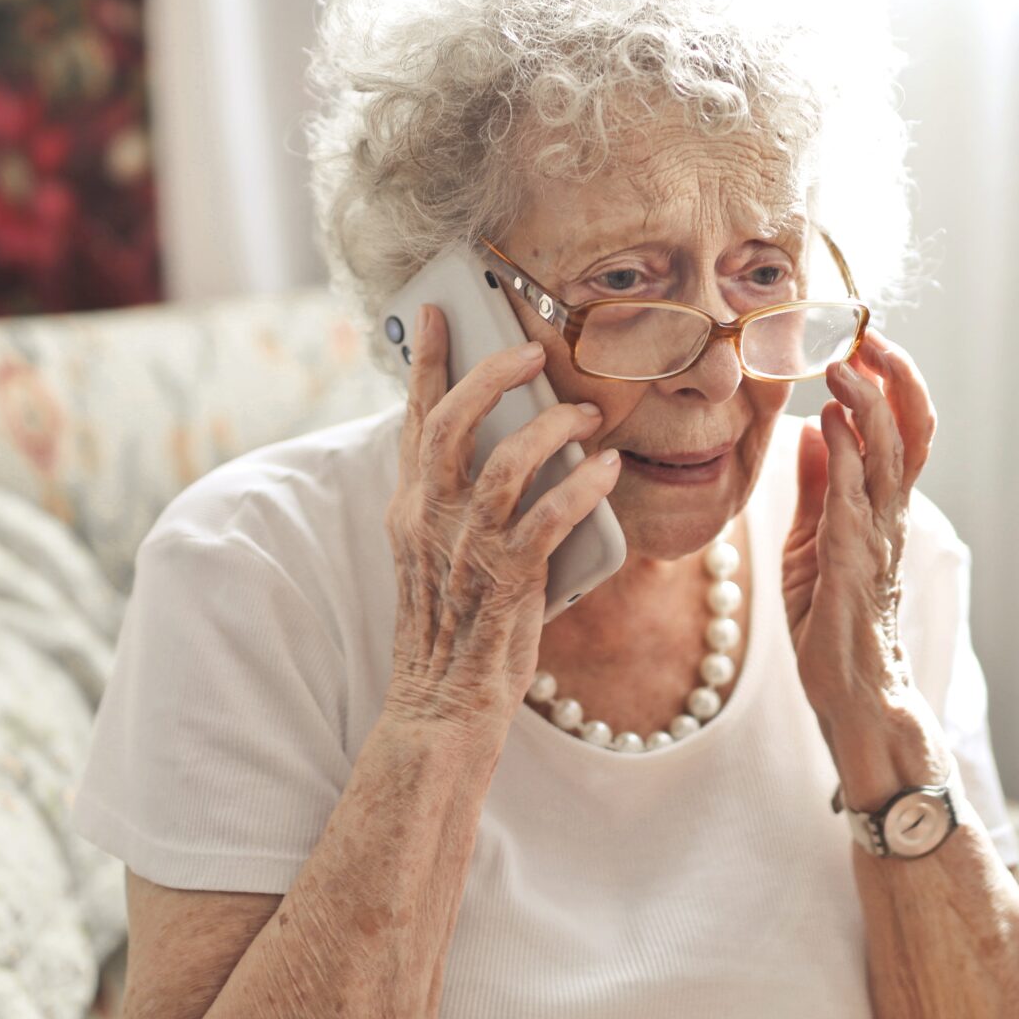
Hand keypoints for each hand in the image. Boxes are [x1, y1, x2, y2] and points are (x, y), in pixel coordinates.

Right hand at [381, 304, 623, 742]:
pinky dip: (581, 487)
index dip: (425, 361)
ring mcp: (463, 553)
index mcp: (410, 507)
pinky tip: (607, 468)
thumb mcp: (440, 551)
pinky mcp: (502, 585)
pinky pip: (546, 520)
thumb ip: (458, 496)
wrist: (442, 708)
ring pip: (503, 466)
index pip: (414, 418)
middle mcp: (428, 521)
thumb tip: (503, 437)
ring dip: (551, 430)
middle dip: (491, 376)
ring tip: (587, 415)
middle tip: (529, 349)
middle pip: (450, 425)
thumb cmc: (457, 625)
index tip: (437, 310)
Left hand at [781, 329, 936, 721]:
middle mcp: (891, 513)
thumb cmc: (833, 621)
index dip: (889, 382)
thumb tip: (815, 428)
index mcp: (883, 506)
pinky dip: (845, 453)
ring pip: (888, 454)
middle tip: (865, 332)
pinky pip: (853, 496)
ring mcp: (878, 536)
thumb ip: (819, 486)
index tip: (862, 339)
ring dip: (867, 402)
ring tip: (844, 362)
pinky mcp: (853, 561)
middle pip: (910, 429)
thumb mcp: (816, 539)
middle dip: (893, 376)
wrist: (852, 692)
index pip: (900, 429)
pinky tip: (830, 420)